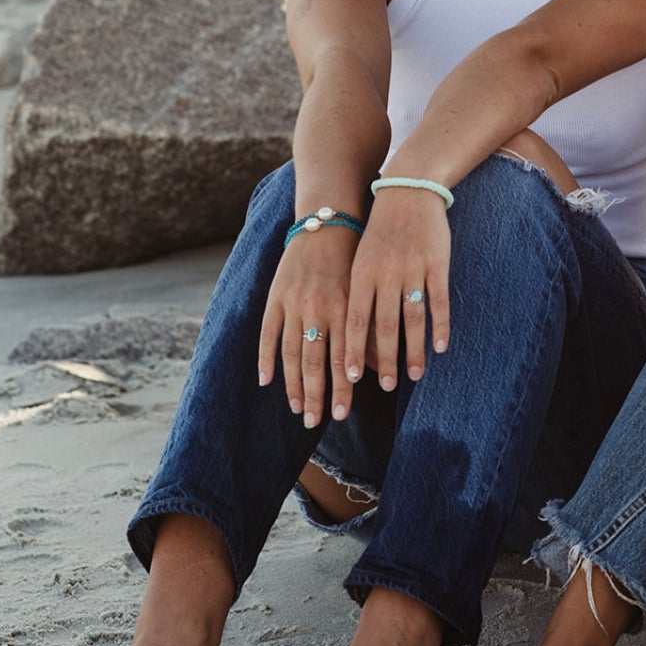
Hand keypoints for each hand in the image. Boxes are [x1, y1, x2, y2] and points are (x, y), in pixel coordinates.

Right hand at [258, 224, 360, 426]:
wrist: (327, 223)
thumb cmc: (354, 260)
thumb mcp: (368, 291)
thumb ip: (370, 328)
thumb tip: (379, 368)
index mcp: (345, 307)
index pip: (342, 358)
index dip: (341, 388)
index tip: (342, 414)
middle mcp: (318, 308)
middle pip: (315, 362)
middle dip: (316, 395)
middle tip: (315, 422)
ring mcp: (294, 303)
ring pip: (292, 353)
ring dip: (293, 384)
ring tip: (297, 408)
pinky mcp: (275, 297)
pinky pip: (267, 333)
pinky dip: (266, 358)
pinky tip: (267, 382)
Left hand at [341, 186, 452, 398]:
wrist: (408, 190)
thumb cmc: (381, 231)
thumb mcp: (361, 258)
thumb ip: (358, 293)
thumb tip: (354, 337)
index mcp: (361, 273)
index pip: (354, 320)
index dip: (352, 350)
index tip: (350, 378)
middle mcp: (385, 273)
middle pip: (383, 326)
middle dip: (384, 360)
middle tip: (385, 387)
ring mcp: (412, 268)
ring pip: (412, 318)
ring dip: (414, 350)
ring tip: (416, 375)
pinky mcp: (436, 263)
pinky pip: (438, 301)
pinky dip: (440, 326)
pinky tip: (441, 346)